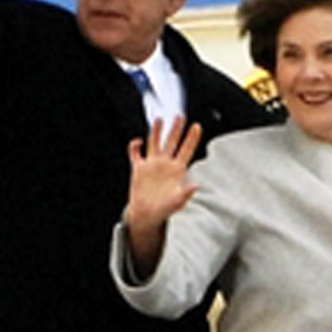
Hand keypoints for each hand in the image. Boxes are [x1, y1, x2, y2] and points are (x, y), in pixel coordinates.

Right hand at [124, 116, 202, 275]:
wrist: (147, 215)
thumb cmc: (165, 210)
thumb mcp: (178, 202)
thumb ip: (186, 193)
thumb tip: (196, 186)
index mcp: (177, 170)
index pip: (186, 150)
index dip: (191, 138)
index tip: (197, 126)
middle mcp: (165, 164)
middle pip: (171, 142)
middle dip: (176, 129)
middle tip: (180, 116)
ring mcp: (152, 165)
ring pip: (155, 143)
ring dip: (156, 132)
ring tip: (159, 119)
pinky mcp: (139, 169)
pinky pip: (136, 154)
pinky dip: (135, 146)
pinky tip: (138, 141)